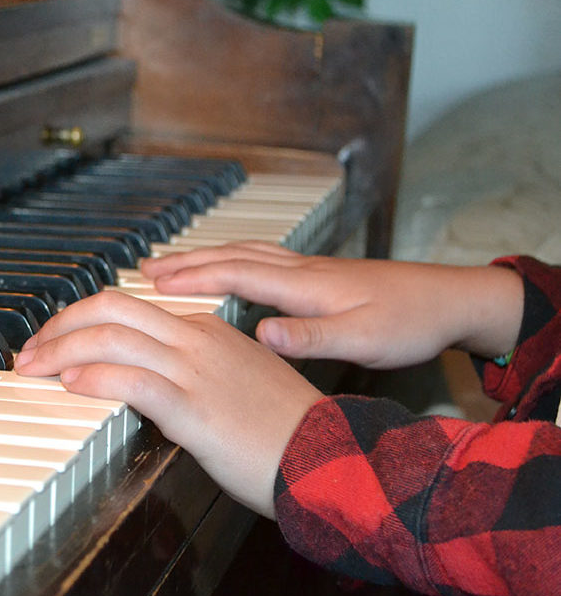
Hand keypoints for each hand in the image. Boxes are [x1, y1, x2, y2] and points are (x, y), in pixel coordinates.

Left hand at [14, 291, 322, 518]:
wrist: (327, 456)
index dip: (81, 320)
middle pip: (111, 308)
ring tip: (34, 367)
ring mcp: (195, 370)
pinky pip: (133, 380)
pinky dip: (94, 377)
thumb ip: (193, 373)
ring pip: (112, 338)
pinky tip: (71, 384)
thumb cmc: (283, 430)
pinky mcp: (195, 407)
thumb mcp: (234, 383)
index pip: (128, 307)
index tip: (55, 340)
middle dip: (60, 325)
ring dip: (60, 351)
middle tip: (30, 350)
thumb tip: (150, 384)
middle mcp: (196, 339)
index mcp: (204, 329)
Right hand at [139, 242, 523, 368]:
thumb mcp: (362, 341)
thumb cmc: (409, 323)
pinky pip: (261, 259)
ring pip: (244, 254)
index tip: (151, 282)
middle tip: (144, 269)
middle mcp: (301, 270)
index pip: (233, 276)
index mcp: (303, 287)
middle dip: (185, 262)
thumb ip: (310, 338)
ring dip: (205, 257)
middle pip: (230, 257)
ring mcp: (310, 269)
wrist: (450, 299)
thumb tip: (260, 333)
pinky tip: (229, 269)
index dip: (190, 278)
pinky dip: (232, 259)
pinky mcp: (320, 274)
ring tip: (173, 265)